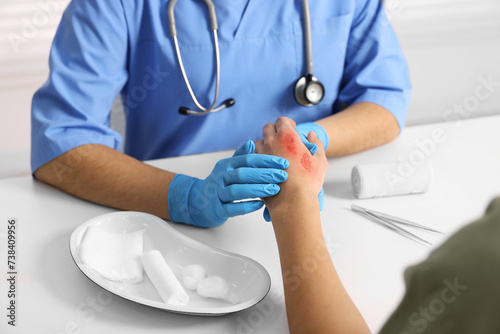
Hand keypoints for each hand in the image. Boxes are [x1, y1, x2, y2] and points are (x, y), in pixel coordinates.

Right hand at [168, 140, 288, 227]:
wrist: (199, 201)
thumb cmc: (220, 183)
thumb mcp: (228, 167)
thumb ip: (240, 156)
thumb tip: (252, 142)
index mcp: (226, 165)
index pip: (247, 159)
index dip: (265, 160)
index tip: (283, 163)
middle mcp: (221, 177)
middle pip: (242, 173)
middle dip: (264, 174)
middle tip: (282, 176)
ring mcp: (218, 194)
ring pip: (236, 191)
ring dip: (257, 189)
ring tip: (274, 189)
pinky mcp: (217, 209)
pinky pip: (231, 208)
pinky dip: (246, 206)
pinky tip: (259, 205)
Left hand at [255, 117, 327, 220]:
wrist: (293, 201)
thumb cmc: (308, 181)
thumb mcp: (320, 160)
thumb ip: (316, 143)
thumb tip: (311, 135)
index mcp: (288, 136)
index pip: (282, 121)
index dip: (287, 123)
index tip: (291, 129)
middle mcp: (271, 141)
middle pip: (268, 128)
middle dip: (275, 131)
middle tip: (282, 140)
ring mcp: (260, 154)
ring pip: (258, 142)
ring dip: (265, 144)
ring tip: (274, 154)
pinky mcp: (254, 166)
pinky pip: (253, 157)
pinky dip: (259, 158)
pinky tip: (266, 165)